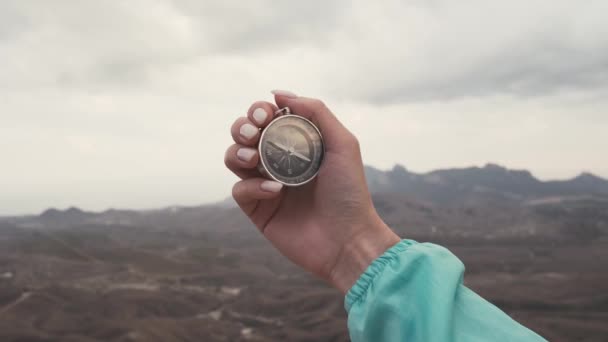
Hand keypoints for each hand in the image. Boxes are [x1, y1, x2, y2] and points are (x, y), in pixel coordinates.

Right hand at [224, 90, 400, 292]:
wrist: (347, 240)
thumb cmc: (349, 192)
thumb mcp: (342, 144)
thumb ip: (315, 112)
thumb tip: (279, 93)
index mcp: (297, 144)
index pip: (267, 119)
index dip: (259, 111)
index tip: (265, 114)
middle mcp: (278, 162)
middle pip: (244, 135)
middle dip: (242, 127)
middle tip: (253, 133)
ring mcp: (265, 185)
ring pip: (234, 158)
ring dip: (238, 152)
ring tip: (253, 158)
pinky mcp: (258, 210)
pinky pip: (239, 191)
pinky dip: (251, 186)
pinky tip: (274, 191)